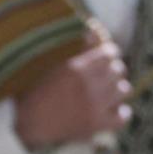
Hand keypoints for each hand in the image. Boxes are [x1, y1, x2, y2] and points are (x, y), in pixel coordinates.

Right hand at [12, 26, 131, 147]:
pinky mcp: (97, 125)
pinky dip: (121, 113)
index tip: (105, 58)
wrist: (27, 123)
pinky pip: (123, 116)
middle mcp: (89, 84)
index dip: (109, 54)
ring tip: (107, 93)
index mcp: (76, 67)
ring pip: (124, 90)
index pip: (110, 52)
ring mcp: (95, 105)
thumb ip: (75, 47)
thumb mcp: (51, 63)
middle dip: (112, 71)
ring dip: (117, 90)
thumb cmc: (35, 90)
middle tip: (104, 77)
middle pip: (119, 70)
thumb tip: (94, 29)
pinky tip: (112, 111)